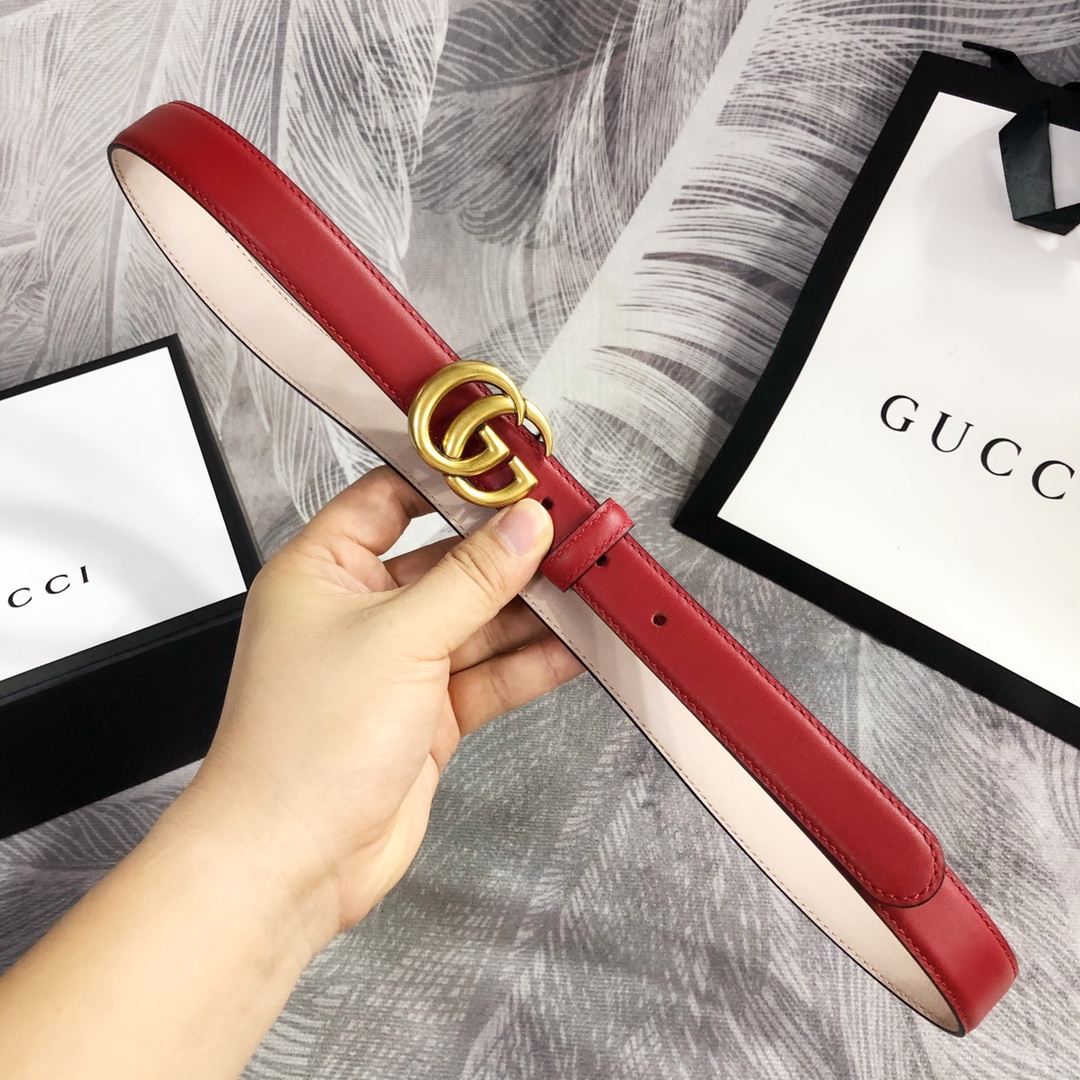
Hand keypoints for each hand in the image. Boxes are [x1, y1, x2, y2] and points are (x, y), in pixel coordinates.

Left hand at [168, 465, 583, 948]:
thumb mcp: (400, 638)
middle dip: (506, 556)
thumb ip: (472, 579)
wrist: (291, 862)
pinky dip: (527, 664)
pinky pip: (485, 676)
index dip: (448, 486)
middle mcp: (357, 614)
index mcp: (322, 572)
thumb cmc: (301, 747)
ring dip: (527, 612)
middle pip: (445, 565)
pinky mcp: (424, 717)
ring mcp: (394, 667)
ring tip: (583, 591)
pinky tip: (571, 649)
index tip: (508, 475)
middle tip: (565, 540)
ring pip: (474, 622)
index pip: (388, 501)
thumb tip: (523, 527)